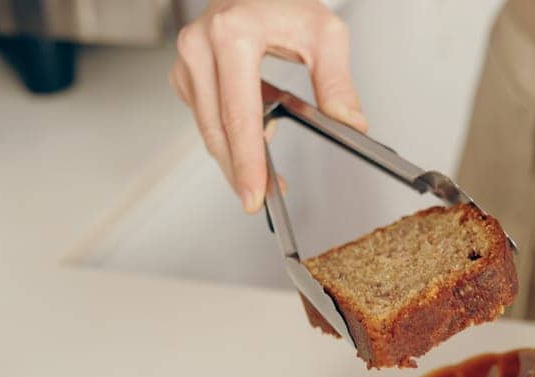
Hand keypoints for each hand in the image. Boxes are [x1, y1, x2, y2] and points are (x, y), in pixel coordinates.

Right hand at [171, 0, 366, 212]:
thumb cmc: (284, 0)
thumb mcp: (324, 34)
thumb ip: (338, 82)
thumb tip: (349, 123)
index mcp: (233, 33)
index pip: (239, 114)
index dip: (247, 161)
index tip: (254, 193)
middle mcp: (201, 44)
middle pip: (216, 129)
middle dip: (238, 170)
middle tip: (260, 198)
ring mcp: (188, 59)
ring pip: (207, 128)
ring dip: (234, 156)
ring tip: (265, 174)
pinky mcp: (185, 72)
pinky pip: (205, 116)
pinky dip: (228, 134)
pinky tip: (254, 136)